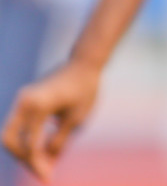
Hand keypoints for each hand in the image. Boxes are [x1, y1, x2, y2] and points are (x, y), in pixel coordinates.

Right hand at [2, 60, 101, 181]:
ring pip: (10, 134)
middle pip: (9, 140)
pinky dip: (26, 139)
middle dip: (23, 159)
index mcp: (38, 106)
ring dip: (23, 150)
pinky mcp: (24, 100)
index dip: (38, 164)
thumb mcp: (76, 119)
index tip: (48, 178)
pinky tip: (43, 150)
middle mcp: (24, 102)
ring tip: (43, 164)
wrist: (84, 63)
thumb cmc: (85, 89)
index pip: (30, 145)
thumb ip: (59, 141)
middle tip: (42, 171)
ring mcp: (21, 100)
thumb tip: (46, 163)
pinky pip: (18, 125)